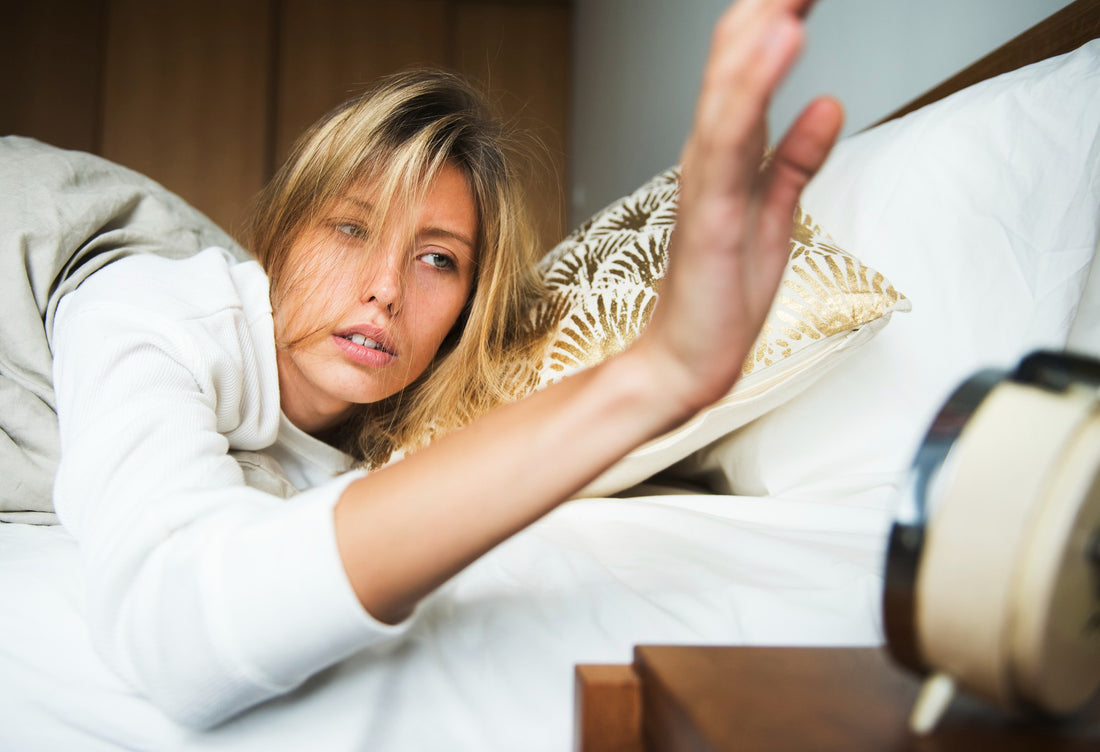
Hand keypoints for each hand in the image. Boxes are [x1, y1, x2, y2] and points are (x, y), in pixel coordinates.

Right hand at [637, 0, 843, 411]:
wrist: (686, 363)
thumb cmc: (722, 296)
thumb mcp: (776, 214)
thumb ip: (796, 157)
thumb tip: (826, 103)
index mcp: (724, 155)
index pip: (749, 68)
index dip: (776, 17)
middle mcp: (709, 157)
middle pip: (734, 63)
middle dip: (765, 10)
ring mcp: (705, 182)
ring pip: (728, 88)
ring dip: (759, 29)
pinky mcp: (710, 213)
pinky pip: (728, 139)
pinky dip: (752, 86)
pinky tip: (779, 40)